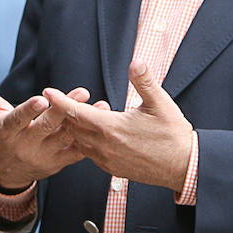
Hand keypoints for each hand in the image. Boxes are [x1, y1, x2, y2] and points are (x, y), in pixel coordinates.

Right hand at [0, 70, 90, 191]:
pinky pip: (76, 152)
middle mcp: (26, 145)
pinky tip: (102, 123)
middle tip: (81, 93)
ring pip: (65, 138)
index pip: (18, 119)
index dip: (30, 110)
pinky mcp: (58, 163)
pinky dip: (90, 139)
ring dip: (83, 122)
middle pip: (47, 126)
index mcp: (8, 131)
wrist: (4, 172)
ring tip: (99, 106)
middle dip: (64, 110)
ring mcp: (43, 156)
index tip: (42, 98)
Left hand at [43, 62, 194, 190]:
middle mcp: (104, 146)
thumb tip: (136, 62)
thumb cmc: (173, 134)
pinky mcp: (112, 169)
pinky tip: (89, 133)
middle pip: (73, 127)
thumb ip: (145, 82)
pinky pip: (89, 154)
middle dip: (64, 113)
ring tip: (73, 114)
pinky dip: (84, 142)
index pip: (76, 112)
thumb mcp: (161, 104)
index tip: (47, 91)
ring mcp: (107, 160)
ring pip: (79, 142)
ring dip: (74, 128)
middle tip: (57, 100)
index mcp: (112, 128)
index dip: (60, 101)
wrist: (184, 167)